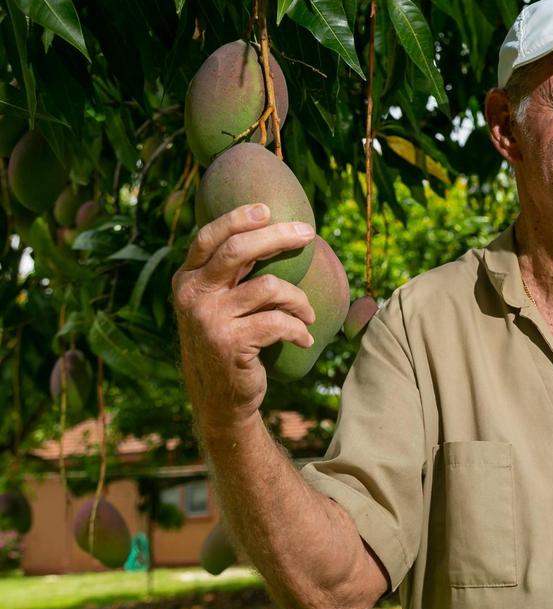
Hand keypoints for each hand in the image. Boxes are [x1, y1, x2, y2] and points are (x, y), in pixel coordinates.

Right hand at [172, 203, 315, 435]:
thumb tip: (273, 231)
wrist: (219, 399)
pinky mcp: (229, 343)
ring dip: (299, 300)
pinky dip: (299, 329)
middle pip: (238, 250)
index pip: (208, 238)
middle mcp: (192, 295)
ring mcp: (208, 319)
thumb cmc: (228, 342)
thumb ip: (231, 275)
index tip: (266, 209)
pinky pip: (278, 322)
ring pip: (269, 287)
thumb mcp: (218, 306)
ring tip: (308, 314)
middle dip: (278, 237)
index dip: (236, 218)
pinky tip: (305, 338)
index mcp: (187, 280)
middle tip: (307, 235)